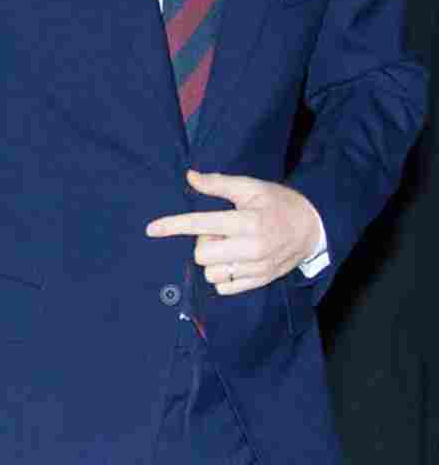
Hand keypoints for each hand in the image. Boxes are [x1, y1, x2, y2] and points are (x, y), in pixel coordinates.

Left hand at [145, 169, 322, 294]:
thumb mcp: (251, 187)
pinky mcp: (261, 281)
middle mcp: (252, 248)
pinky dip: (222, 275)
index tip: (151, 228)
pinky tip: (233, 260)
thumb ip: (218, 183)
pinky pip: (225, 288)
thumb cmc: (278, 203)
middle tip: (219, 232)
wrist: (313, 227)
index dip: (173, 225)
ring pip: (212, 273)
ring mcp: (258, 268)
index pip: (202, 224)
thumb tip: (190, 177)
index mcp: (248, 222)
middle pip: (202, 254)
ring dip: (212, 260)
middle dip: (203, 242)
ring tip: (229, 246)